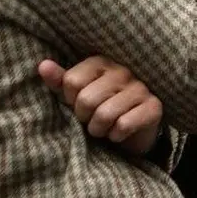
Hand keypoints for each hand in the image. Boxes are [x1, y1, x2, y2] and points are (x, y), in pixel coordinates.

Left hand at [38, 56, 164, 156]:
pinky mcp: (154, 107)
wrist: (134, 129)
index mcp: (102, 62)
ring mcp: (140, 88)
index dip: (70, 101)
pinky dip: (116, 135)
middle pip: (86, 100)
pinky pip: (124, 125)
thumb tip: (43, 65)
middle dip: (84, 118)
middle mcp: (123, 71)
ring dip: (99, 130)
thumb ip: (60, 81)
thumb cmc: (100, 107)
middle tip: (92, 120)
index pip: (71, 82)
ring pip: (105, 114)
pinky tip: (118, 133)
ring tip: (103, 128)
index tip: (79, 105)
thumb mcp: (77, 94)